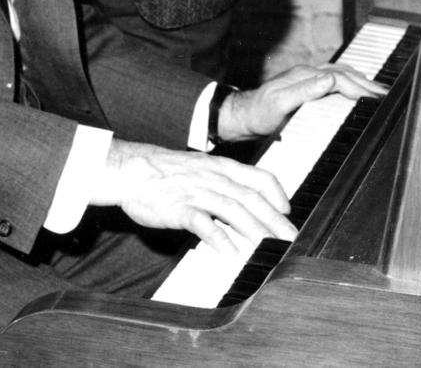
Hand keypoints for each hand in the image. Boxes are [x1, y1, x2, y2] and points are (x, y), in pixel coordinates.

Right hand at [96, 140, 295, 256]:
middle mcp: (213, 177)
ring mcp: (196, 192)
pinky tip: (231, 254)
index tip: (287, 211)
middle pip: (250, 198)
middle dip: (274, 220)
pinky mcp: (179, 208)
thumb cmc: (166, 171)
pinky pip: (203, 223)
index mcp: (220, 167)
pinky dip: (219, 238)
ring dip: (254, 230)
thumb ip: (224, 182)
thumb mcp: (200, 168)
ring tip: (268, 249)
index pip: (257, 176)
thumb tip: (247, 200)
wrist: (130, 168)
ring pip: (232, 209)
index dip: (277, 194)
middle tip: (290, 240)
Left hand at [216, 65, 385, 143]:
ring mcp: (307, 77)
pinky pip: (334, 77)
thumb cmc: (259, 113)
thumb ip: (304, 91)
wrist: (242, 115)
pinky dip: (350, 80)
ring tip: (379, 91)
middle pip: (344, 73)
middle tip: (388, 96)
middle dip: (368, 84)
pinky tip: (355, 86)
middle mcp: (307, 73)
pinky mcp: (306, 84)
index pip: (340, 79)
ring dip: (361, 81)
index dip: (360, 89)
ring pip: (341, 73)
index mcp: (305, 76)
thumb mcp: (279, 104)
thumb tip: (330, 79)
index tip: (377, 99)